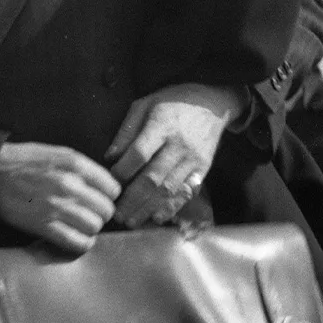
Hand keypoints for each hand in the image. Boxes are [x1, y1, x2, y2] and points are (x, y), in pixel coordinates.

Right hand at [0, 142, 120, 255]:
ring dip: (91, 228)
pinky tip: (77, 238)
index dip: (107, 195)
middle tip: (90, 213)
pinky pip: (76, 242)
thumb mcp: (57, 152)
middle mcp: (68, 185)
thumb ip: (82, 166)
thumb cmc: (23, 161)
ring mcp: (56, 207)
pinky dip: (81, 243)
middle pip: (106, 210)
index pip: (112, 188)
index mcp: (74, 164)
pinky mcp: (43, 226)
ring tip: (82, 225)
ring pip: (94, 227)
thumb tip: (105, 184)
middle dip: (100, 213)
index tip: (100, 198)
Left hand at [105, 83, 243, 228]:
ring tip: (132, 220)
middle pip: (153, 177)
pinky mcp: (203, 168)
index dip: (123, 171)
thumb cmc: (173, 101)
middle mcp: (179, 144)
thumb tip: (109, 156)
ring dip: (149, 208)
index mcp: (162, 125)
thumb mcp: (146, 103)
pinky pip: (187, 192)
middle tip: (116, 214)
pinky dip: (172, 207)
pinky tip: (157, 217)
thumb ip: (126, 130)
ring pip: (169, 189)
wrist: (212, 103)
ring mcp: (193, 159)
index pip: (139, 153)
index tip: (110, 182)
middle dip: (133, 199)